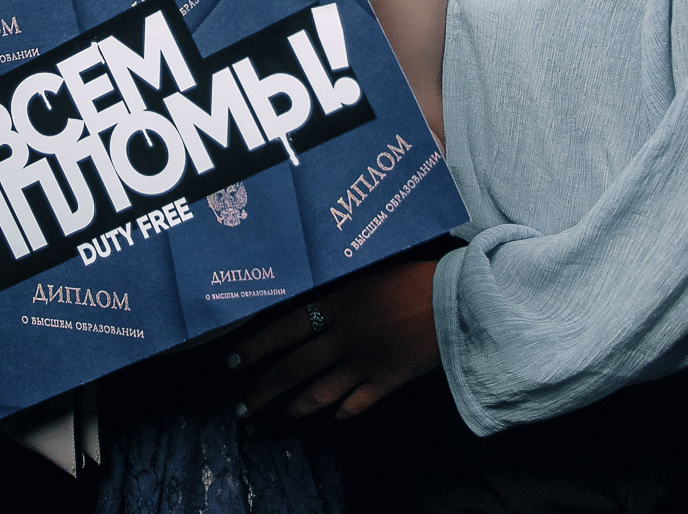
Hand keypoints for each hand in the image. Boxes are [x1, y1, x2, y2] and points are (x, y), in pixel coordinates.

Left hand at [228, 260, 439, 419]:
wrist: (456, 297)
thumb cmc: (414, 275)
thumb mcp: (369, 272)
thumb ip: (340, 290)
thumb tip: (313, 300)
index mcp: (338, 303)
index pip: (285, 328)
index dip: (256, 347)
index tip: (231, 361)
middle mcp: (345, 335)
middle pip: (295, 367)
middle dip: (264, 389)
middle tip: (243, 407)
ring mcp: (366, 361)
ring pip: (320, 392)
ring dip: (296, 406)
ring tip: (282, 414)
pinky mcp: (389, 380)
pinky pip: (357, 403)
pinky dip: (342, 411)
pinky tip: (333, 416)